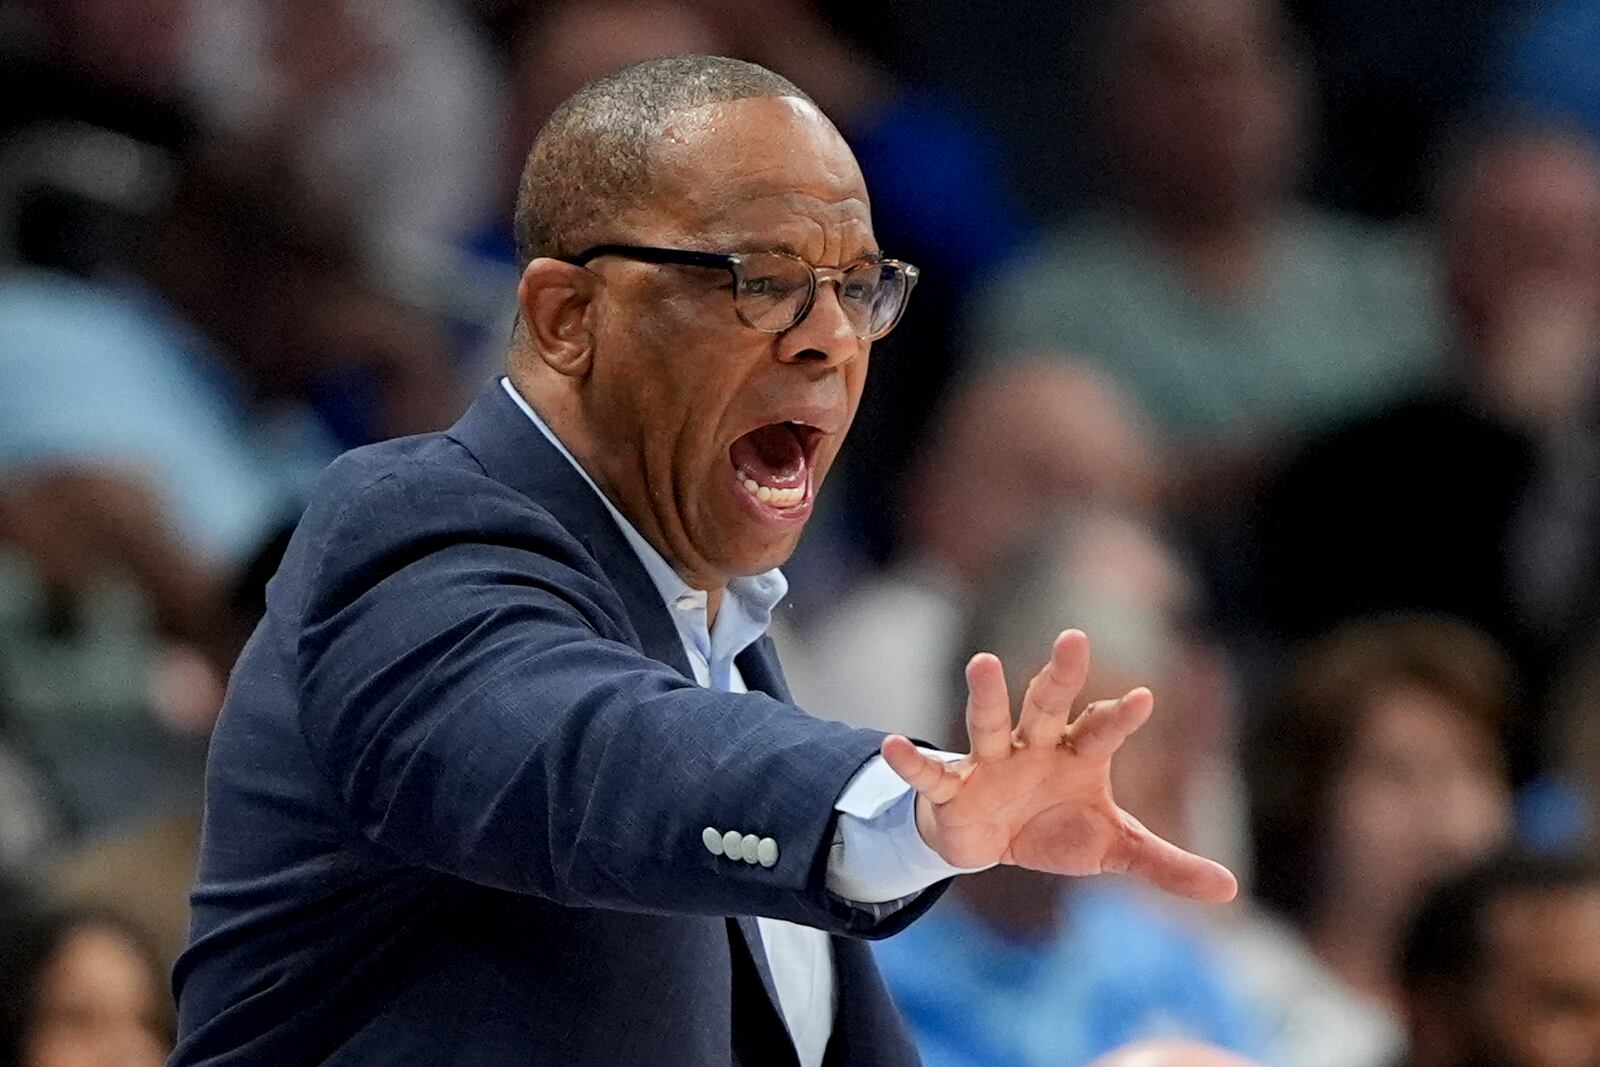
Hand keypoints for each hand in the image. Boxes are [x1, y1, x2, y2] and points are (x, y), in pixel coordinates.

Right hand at [881, 630, 1237, 902]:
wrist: (989, 843)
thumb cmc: (1054, 827)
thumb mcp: (1114, 849)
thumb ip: (1166, 864)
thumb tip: (1231, 888)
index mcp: (1076, 754)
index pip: (1102, 729)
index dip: (1120, 716)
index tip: (1144, 697)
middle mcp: (1034, 747)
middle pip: (1048, 705)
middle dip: (1060, 675)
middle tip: (1074, 639)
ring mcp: (990, 762)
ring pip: (989, 723)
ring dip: (986, 695)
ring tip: (983, 662)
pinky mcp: (953, 789)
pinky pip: (932, 773)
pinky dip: (912, 761)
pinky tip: (893, 744)